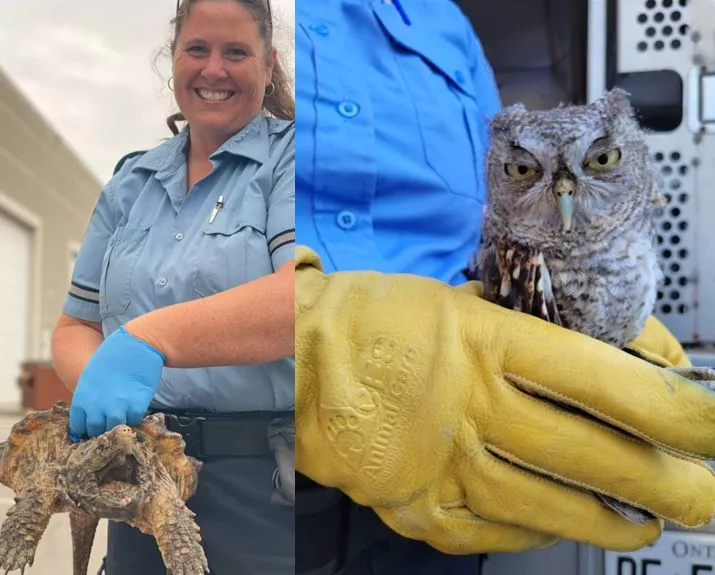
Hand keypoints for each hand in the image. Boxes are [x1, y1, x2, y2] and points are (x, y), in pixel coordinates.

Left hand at [69, 326, 164, 438]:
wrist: (136, 344)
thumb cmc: (113, 356)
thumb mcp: (91, 376)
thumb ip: (89, 396)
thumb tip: (91, 412)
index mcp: (82, 398)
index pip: (79, 426)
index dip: (87, 427)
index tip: (95, 425)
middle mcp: (96, 407)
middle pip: (95, 430)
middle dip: (102, 428)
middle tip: (110, 422)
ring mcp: (116, 408)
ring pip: (113, 429)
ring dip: (118, 425)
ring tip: (123, 416)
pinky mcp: (135, 407)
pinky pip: (133, 421)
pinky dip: (134, 417)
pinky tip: (135, 408)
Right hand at [295, 246, 714, 554]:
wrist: (292, 359)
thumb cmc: (371, 317)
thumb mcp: (454, 297)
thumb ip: (528, 324)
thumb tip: (608, 349)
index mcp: (480, 342)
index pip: (600, 380)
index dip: (671, 408)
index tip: (709, 422)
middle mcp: (467, 406)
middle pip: (588, 454)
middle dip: (666, 483)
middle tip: (704, 494)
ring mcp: (440, 463)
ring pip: (548, 505)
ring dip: (609, 519)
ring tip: (648, 523)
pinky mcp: (415, 504)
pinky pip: (492, 530)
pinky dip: (536, 531)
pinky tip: (561, 527)